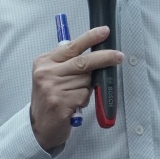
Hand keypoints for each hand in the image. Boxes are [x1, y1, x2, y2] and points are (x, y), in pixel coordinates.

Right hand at [31, 25, 120, 150]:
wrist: (40, 126)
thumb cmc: (51, 98)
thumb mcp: (52, 76)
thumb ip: (69, 64)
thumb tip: (97, 53)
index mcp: (44, 62)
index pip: (72, 47)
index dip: (90, 38)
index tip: (105, 31)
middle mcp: (46, 73)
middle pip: (83, 62)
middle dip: (105, 58)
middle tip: (119, 57)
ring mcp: (52, 88)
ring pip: (86, 81)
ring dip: (88, 88)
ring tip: (75, 95)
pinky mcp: (60, 102)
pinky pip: (84, 95)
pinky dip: (84, 100)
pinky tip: (73, 105)